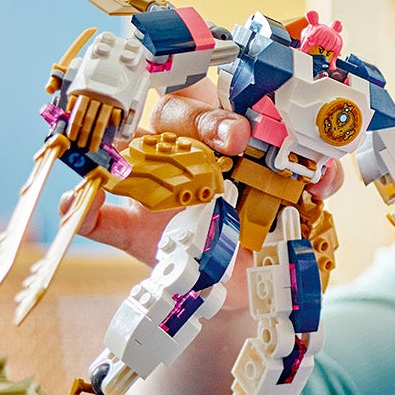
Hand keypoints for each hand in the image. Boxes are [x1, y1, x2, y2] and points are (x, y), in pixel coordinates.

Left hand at [70, 86, 339, 265]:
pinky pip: (315, 166)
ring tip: (294, 162)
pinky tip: (320, 189)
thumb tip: (72, 202)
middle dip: (227, 120)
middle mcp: (219, 144)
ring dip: (290, 136)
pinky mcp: (295, 182)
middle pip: (225, 111)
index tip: (180, 108)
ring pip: (280, 128)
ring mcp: (260, 159)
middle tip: (234, 138)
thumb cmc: (171, 252)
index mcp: (175, 146)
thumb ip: (102, 218)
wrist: (216, 293)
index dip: (179, 101)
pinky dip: (323, 174)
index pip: (174, 108)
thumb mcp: (133, 237)